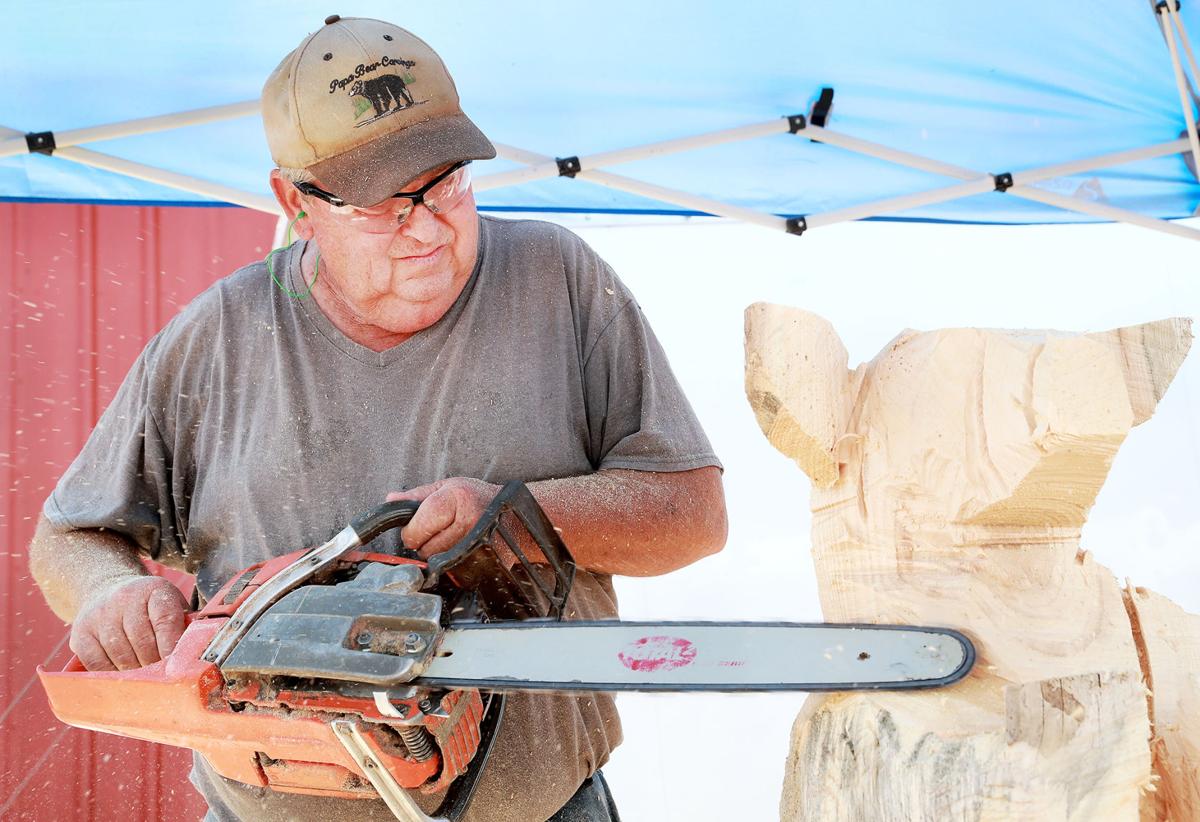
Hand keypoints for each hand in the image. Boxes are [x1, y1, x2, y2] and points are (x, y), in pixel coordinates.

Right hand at [70, 575, 188, 670]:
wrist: (107, 590)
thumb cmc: (148, 607)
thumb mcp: (170, 604)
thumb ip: (184, 624)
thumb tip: (195, 652)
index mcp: (154, 590)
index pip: (165, 621)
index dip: (172, 647)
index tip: (177, 667)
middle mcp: (125, 598)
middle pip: (142, 642)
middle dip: (155, 665)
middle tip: (163, 680)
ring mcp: (100, 614)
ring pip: (120, 654)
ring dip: (134, 673)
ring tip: (145, 682)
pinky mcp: (81, 632)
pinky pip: (96, 662)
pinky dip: (110, 675)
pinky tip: (121, 677)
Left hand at [388, 477, 500, 559]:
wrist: (514, 514)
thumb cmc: (479, 498)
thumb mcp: (448, 487)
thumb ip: (417, 496)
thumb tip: (391, 499)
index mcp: (456, 499)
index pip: (417, 527)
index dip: (410, 531)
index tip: (414, 528)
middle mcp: (468, 522)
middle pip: (425, 549)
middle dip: (424, 542)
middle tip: (436, 531)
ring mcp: (477, 544)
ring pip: (437, 562)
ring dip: (437, 554)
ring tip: (449, 537)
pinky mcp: (483, 561)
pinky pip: (453, 570)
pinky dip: (450, 563)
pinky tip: (459, 548)